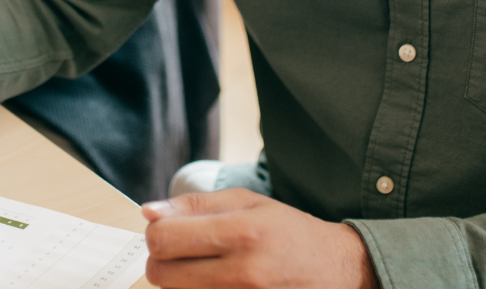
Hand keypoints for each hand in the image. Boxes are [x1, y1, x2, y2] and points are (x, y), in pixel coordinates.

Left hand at [140, 190, 375, 288]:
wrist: (337, 271)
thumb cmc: (289, 233)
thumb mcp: (248, 203)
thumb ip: (195, 205)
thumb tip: (148, 212)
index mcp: (242, 233)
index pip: (163, 239)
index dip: (157, 232)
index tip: (169, 229)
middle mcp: (242, 273)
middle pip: (160, 273)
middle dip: (163, 259)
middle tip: (184, 250)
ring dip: (180, 280)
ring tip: (205, 267)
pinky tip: (215, 282)